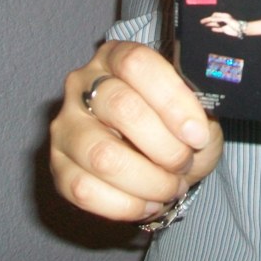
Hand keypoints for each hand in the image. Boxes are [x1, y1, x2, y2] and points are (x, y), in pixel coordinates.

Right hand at [49, 40, 222, 222]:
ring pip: (102, 156)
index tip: (197, 134)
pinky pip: (85, 191)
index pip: (137, 64)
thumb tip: (203, 115)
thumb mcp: (196, 106)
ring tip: (171, 187)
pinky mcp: (58, 166)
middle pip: (121, 108)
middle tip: (185, 163)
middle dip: (165, 147)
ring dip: (148, 181)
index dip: (171, 100)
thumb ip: (200, 103)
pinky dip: (126, 205)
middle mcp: (82, 84)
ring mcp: (66, 125)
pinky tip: (149, 202)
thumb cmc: (176, 125)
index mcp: (116, 56)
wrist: (159, 157)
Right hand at [200, 12, 243, 37]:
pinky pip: (218, 29)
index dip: (209, 17)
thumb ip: (218, 18)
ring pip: (215, 24)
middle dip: (208, 20)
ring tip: (204, 25)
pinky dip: (215, 29)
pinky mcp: (225, 30)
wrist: (240, 29)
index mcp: (223, 16)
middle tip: (201, 22)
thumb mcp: (226, 19)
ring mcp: (223, 25)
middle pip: (214, 20)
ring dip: (210, 24)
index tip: (205, 20)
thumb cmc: (234, 23)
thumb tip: (212, 18)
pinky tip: (212, 29)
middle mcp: (223, 20)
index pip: (214, 15)